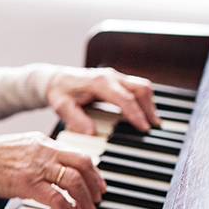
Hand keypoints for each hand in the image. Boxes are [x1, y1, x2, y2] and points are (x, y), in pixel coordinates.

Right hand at [0, 132, 104, 208]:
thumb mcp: (19, 149)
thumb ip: (39, 157)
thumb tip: (56, 172)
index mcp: (42, 142)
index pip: (78, 154)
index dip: (93, 171)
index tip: (98, 184)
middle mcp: (43, 151)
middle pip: (83, 164)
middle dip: (95, 184)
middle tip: (98, 198)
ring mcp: (35, 167)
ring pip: (74, 180)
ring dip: (85, 198)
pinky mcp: (26, 183)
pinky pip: (56, 197)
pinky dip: (67, 208)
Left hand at [45, 67, 159, 134]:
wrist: (56, 79)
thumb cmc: (59, 91)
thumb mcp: (61, 106)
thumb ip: (75, 119)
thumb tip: (91, 132)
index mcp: (99, 82)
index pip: (124, 98)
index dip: (136, 113)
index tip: (143, 127)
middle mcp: (110, 76)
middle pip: (140, 88)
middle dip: (149, 107)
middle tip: (153, 126)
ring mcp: (115, 76)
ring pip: (141, 86)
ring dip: (149, 103)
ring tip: (152, 121)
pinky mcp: (116, 80)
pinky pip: (135, 87)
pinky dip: (143, 99)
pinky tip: (144, 112)